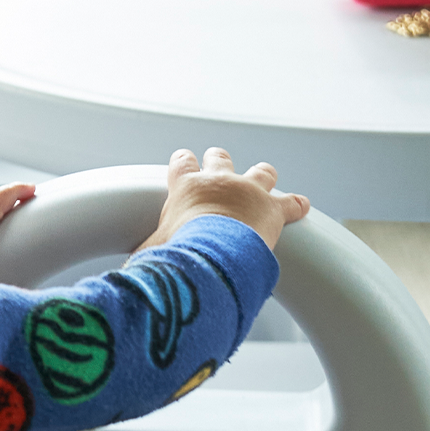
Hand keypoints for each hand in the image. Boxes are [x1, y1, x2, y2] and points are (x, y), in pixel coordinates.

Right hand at [135, 148, 307, 253]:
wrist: (213, 253)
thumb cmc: (177, 252)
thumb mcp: (151, 251)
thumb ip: (145, 254)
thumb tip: (128, 272)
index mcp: (186, 186)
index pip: (181, 163)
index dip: (183, 163)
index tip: (184, 164)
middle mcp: (219, 180)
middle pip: (220, 158)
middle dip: (220, 162)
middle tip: (220, 169)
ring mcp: (249, 190)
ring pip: (261, 171)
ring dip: (262, 176)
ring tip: (264, 179)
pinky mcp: (273, 207)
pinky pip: (291, 202)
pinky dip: (296, 205)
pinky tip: (301, 207)